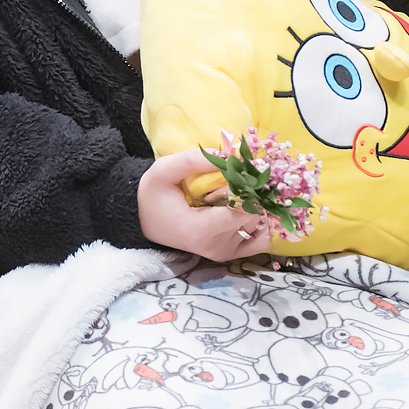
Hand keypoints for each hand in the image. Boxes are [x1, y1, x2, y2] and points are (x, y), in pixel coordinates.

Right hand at [138, 148, 273, 261]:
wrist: (146, 222)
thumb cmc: (154, 197)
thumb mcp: (162, 171)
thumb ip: (192, 160)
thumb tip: (227, 154)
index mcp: (201, 230)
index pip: (244, 208)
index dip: (246, 186)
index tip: (238, 170)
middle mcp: (217, 246)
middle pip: (254, 215)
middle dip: (250, 193)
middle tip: (236, 179)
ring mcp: (225, 253)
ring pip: (259, 224)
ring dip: (253, 205)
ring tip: (234, 194)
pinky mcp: (231, 254)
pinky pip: (261, 240)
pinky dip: (260, 224)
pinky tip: (246, 209)